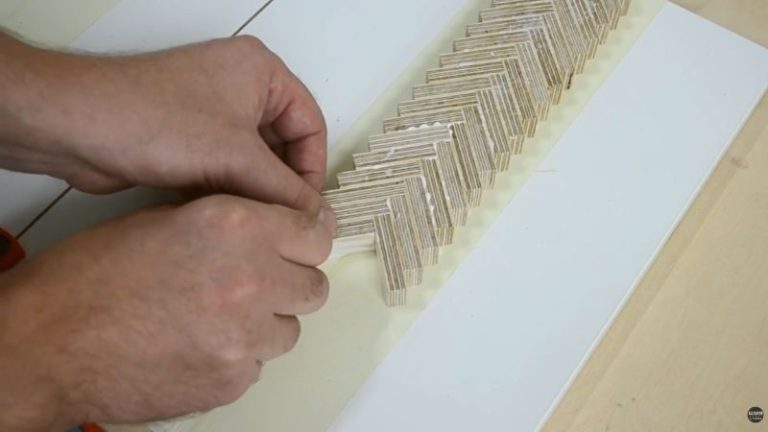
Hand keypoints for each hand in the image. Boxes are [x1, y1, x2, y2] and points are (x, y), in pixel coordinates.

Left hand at [0, 34, 326, 210]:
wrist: (77, 127)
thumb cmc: (157, 123)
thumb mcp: (237, 159)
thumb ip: (286, 193)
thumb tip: (322, 223)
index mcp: (262, 72)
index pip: (310, 125)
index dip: (312, 170)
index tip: (307, 212)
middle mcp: (240, 87)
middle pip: (283, 146)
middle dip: (280, 186)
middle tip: (282, 226)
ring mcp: (211, 112)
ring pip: (252, 163)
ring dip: (253, 194)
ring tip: (251, 227)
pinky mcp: (187, 137)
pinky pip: (225, 169)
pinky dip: (228, 194)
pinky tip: (224, 219)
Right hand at [0, 195, 334, 430]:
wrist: (49, 342)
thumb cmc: (91, 277)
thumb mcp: (167, 220)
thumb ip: (232, 224)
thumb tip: (273, 230)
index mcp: (235, 226)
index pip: (315, 234)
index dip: (306, 241)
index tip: (299, 247)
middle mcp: (251, 279)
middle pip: (313, 287)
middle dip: (290, 284)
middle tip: (258, 284)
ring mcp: (244, 337)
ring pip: (288, 331)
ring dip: (264, 323)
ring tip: (216, 317)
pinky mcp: (232, 381)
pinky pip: (257, 365)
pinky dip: (237, 356)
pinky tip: (197, 345)